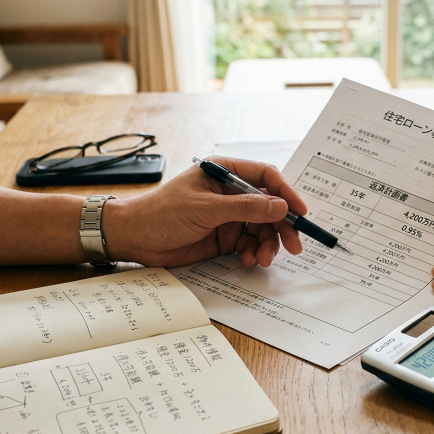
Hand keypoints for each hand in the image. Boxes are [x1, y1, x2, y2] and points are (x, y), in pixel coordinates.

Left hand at [102, 157, 306, 267]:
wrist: (133, 239)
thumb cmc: (161, 213)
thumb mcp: (206, 209)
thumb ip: (245, 208)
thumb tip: (280, 205)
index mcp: (224, 172)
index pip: (266, 177)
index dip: (286, 193)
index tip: (300, 212)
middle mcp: (229, 192)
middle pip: (269, 206)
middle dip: (282, 226)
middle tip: (294, 245)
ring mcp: (227, 215)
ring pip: (261, 228)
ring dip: (267, 243)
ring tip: (264, 258)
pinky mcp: (223, 236)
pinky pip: (249, 243)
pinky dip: (254, 252)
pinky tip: (250, 260)